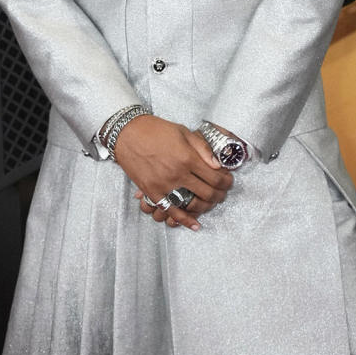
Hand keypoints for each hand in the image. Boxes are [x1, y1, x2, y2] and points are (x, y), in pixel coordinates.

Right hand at [113, 115, 231, 230]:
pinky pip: (170, 210)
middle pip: (207, 192)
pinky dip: (183, 219)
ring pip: (192, 204)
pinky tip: (194, 224)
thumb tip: (218, 164)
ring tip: (211, 204)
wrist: (127, 133)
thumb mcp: (183, 132)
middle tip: (223, 193)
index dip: (226, 181)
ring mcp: (164, 185)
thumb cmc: (155, 130)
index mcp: (187, 157)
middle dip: (220, 195)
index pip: (216, 176)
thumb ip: (202, 149)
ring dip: (206, 207)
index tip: (229, 181)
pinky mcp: (152, 192)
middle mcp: (178, 173)